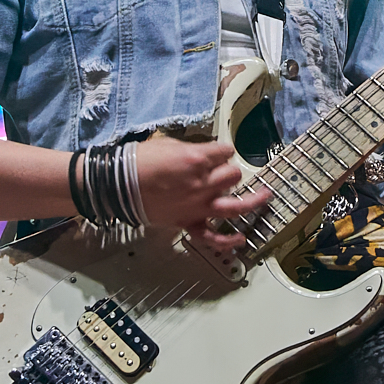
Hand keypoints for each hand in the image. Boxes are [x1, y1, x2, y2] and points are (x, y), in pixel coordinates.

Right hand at [132, 138, 271, 253]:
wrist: (119, 185)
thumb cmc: (138, 162)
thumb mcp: (168, 144)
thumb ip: (191, 149)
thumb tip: (202, 153)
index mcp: (197, 159)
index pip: (225, 152)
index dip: (223, 151)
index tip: (220, 153)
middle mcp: (202, 183)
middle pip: (234, 175)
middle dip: (230, 171)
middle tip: (222, 172)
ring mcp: (198, 205)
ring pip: (236, 204)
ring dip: (254, 201)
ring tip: (265, 197)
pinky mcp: (189, 222)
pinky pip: (214, 236)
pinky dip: (228, 240)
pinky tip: (241, 238)